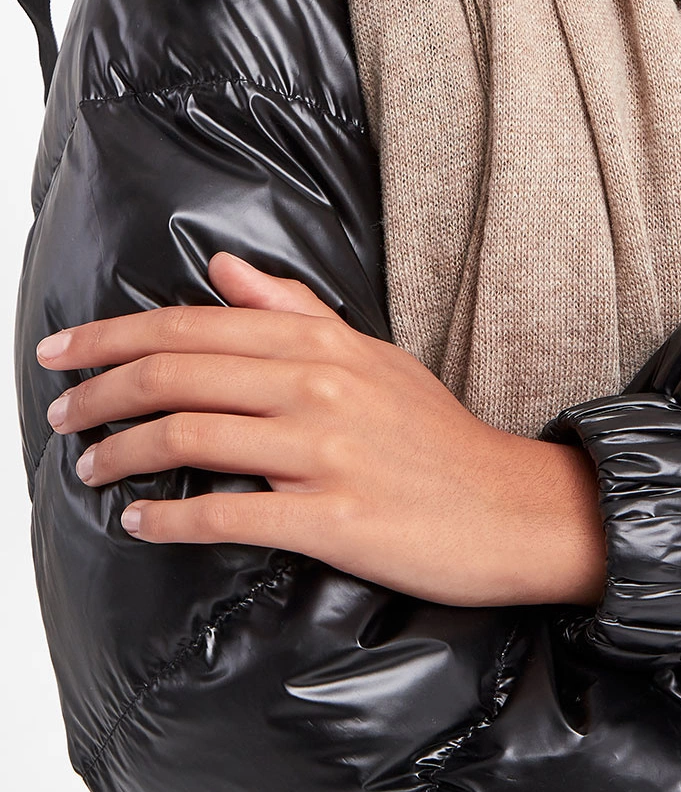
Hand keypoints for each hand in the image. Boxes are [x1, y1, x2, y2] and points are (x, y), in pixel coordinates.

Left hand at [39, 253, 606, 607]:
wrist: (509, 507)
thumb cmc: (435, 436)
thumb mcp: (372, 355)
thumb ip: (295, 310)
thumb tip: (223, 269)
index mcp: (322, 343)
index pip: (195, 324)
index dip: (114, 335)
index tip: (62, 351)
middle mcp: (319, 386)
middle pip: (179, 373)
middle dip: (100, 392)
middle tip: (60, 415)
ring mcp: (326, 452)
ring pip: (191, 436)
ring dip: (120, 454)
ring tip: (89, 468)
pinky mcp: (334, 518)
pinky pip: (229, 514)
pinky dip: (169, 518)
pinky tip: (140, 521)